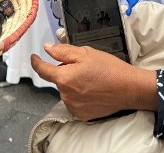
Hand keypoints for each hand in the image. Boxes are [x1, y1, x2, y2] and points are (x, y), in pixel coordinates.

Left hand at [32, 43, 156, 120]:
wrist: (128, 88)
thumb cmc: (109, 69)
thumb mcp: (86, 53)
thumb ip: (63, 51)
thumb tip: (47, 48)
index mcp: (64, 77)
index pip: (43, 70)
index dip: (36, 62)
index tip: (34, 57)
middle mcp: (65, 94)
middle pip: (59, 79)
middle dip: (66, 72)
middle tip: (84, 67)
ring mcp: (73, 106)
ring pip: (67, 91)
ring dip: (73, 84)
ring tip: (92, 80)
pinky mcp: (81, 115)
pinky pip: (74, 102)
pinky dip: (80, 96)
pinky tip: (93, 90)